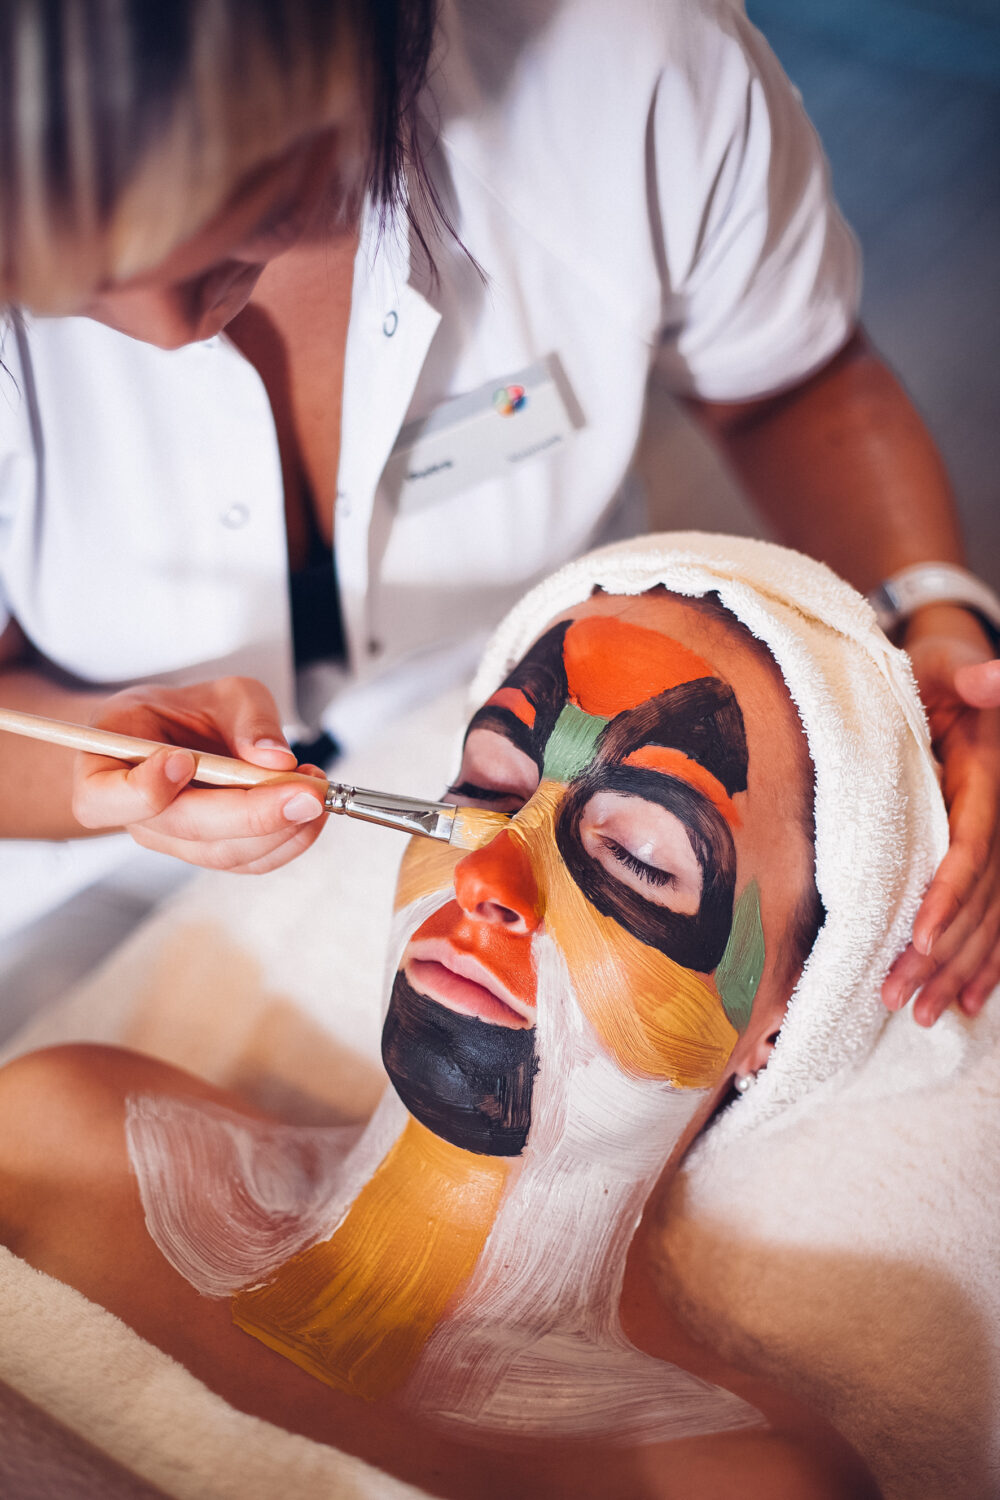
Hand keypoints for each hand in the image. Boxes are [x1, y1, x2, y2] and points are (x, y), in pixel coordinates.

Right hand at [72, 677, 327, 872]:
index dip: (145, 788)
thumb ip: (247, 717)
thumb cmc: (189, 714)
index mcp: (106, 768)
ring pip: (224, 852)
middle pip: (185, 828)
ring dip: (281, 828)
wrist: (184, 740)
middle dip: (252, 813)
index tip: (182, 760)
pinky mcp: (211, 854)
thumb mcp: (219, 693)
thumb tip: (274, 756)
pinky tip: (313, 809)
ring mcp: (173, 842)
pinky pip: (249, 862)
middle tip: (306, 791)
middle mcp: (135, 816)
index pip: (107, 798)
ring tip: (317, 790)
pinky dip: (290, 840)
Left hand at [882, 606, 999, 1023]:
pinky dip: (986, 962)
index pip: (974, 846)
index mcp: (990, 778)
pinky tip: (966, 1001)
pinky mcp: (995, 858)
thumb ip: (970, 678)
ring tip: (919, 1012)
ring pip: (990, 919)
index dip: (950, 894)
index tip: (922, 937)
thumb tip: (989, 677)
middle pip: (979, 899)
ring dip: (957, 970)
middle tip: (896, 995)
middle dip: (940, 953)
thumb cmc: (942, 672)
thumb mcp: (948, 665)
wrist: (964, 681)